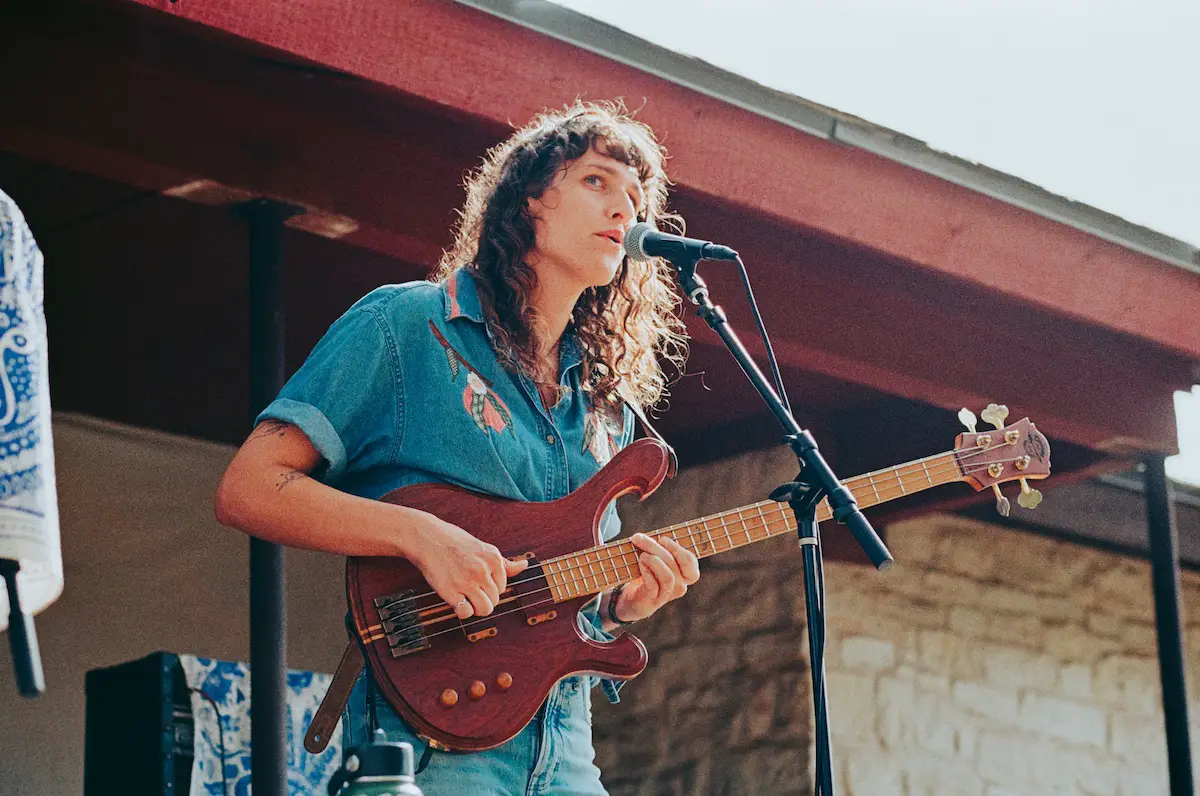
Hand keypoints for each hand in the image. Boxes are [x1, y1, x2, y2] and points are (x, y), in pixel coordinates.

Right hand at [407, 513, 527, 618]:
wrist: (426, 537)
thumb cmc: (454, 542)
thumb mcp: (483, 548)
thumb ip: (504, 562)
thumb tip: (525, 565)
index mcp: (494, 559)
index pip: (502, 588)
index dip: (489, 588)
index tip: (476, 580)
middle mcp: (483, 570)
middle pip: (495, 600)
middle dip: (483, 599)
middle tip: (468, 589)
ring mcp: (468, 581)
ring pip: (485, 609)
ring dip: (475, 608)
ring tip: (464, 597)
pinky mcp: (451, 591)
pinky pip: (466, 614)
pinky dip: (462, 612)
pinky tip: (455, 600)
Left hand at [612, 532, 699, 622]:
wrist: (629, 600)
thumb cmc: (644, 575)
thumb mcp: (654, 560)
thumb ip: (657, 549)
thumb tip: (649, 537)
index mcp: (683, 575)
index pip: (690, 562)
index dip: (678, 549)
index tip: (662, 539)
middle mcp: (678, 586)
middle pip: (675, 564)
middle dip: (657, 548)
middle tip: (639, 538)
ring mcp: (666, 596)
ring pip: (668, 576)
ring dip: (654, 561)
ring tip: (641, 555)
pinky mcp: (651, 602)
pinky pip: (654, 585)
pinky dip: (647, 572)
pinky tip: (640, 565)